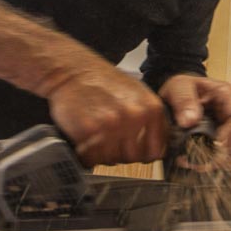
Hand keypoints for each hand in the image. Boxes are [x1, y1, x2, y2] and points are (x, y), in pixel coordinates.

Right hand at [42, 48, 167, 166]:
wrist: (72, 70)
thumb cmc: (102, 82)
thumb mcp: (137, 94)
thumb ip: (150, 120)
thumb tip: (158, 148)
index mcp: (152, 109)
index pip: (155, 151)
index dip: (141, 153)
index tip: (130, 148)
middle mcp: (135, 116)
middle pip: (132, 158)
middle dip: (119, 153)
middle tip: (107, 139)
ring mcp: (112, 124)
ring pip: (111, 160)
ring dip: (101, 154)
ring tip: (95, 135)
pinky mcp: (89, 130)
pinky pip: (90, 158)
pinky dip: (84, 154)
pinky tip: (83, 137)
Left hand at [159, 74, 230, 171]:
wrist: (180, 95)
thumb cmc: (182, 89)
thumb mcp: (178, 87)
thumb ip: (183, 100)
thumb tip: (190, 121)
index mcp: (230, 96)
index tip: (212, 150)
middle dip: (229, 157)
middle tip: (204, 164)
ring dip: (228, 165)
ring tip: (202, 166)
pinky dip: (224, 167)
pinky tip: (204, 166)